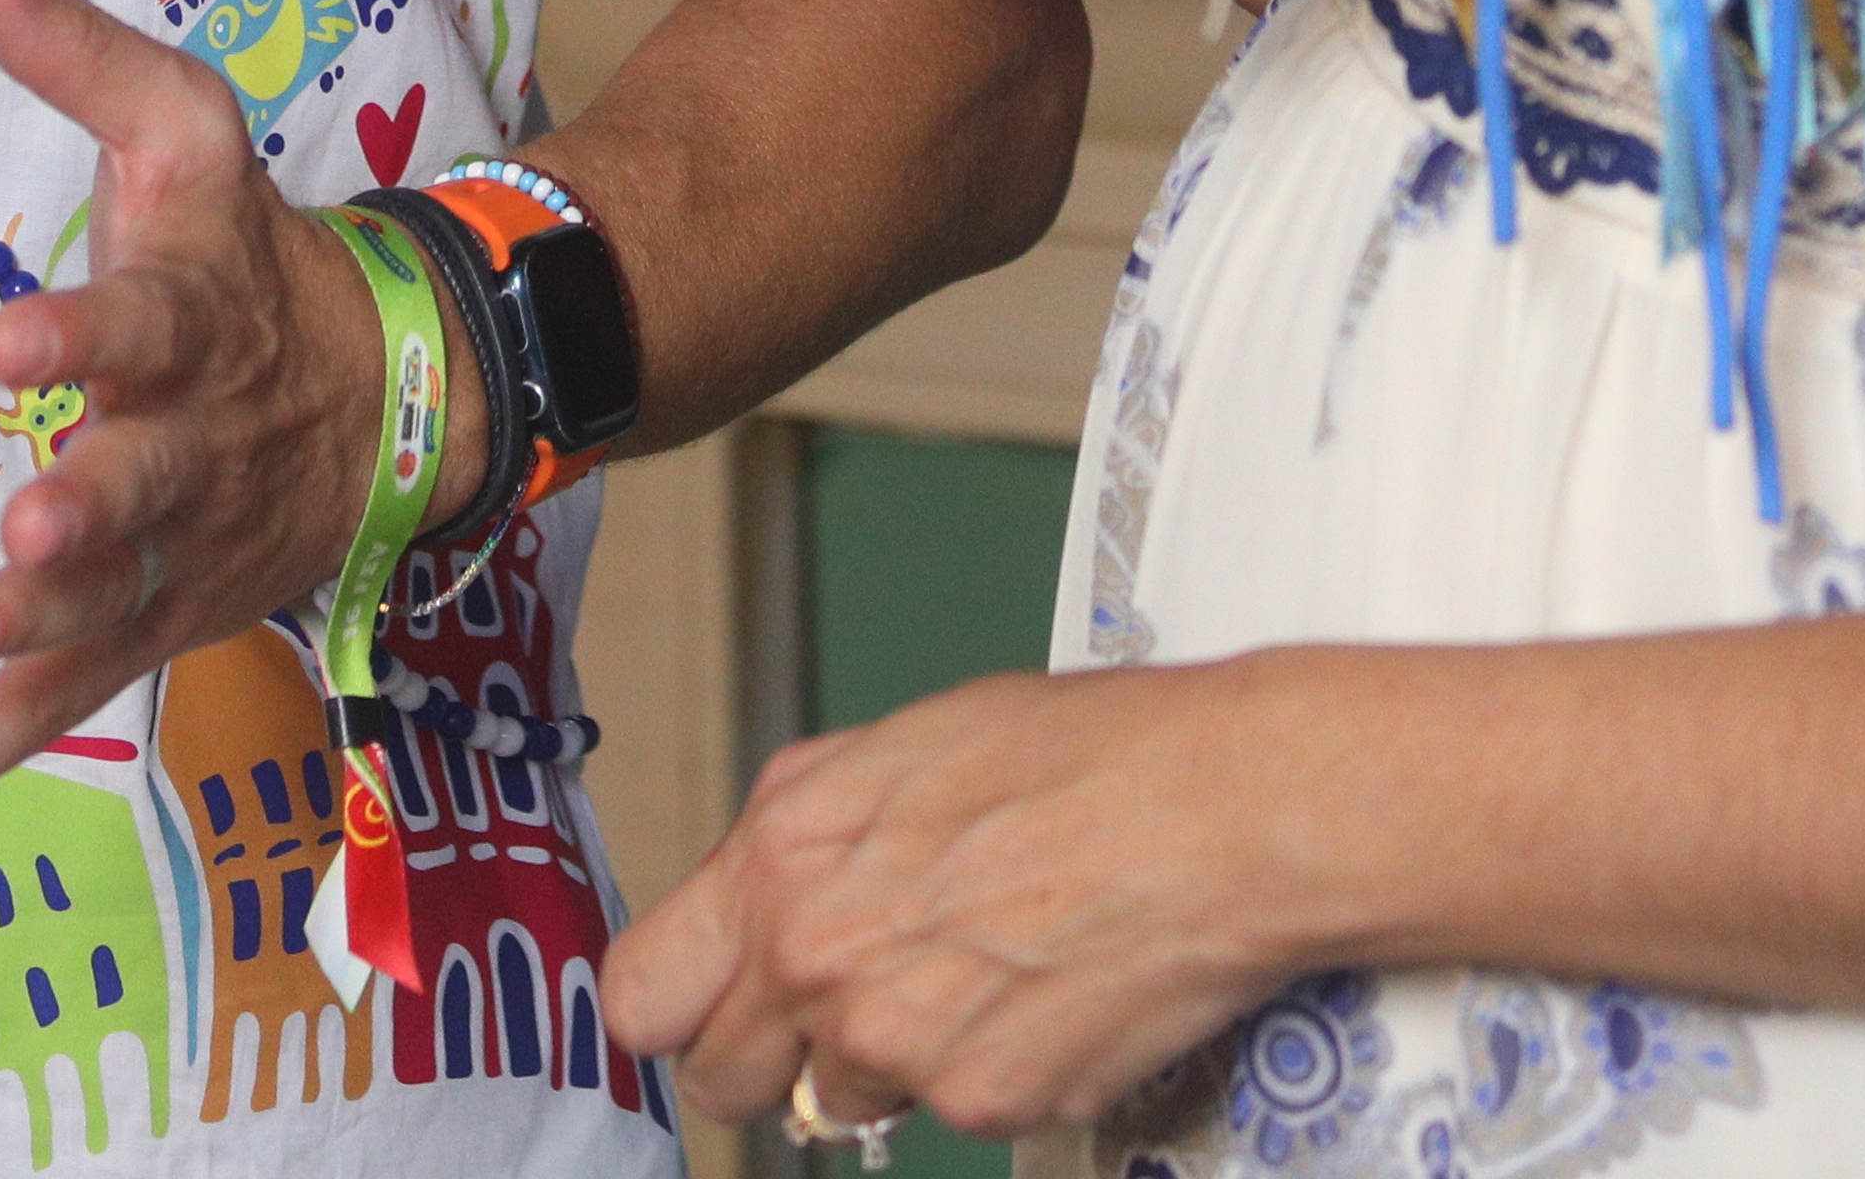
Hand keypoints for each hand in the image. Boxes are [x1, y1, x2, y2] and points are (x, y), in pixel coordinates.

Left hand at [0, 0, 462, 821]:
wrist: (394, 395)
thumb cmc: (254, 254)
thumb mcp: (186, 131)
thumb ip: (73, 55)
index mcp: (192, 321)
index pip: (144, 322)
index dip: (84, 333)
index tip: (16, 338)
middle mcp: (189, 447)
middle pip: (140, 488)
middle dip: (83, 516)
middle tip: (24, 531)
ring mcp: (177, 551)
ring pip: (105, 607)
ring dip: (25, 640)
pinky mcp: (153, 627)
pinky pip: (67, 698)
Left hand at [607, 661, 1312, 1140]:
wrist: (1218, 813)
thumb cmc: (1085, 757)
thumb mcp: (904, 748)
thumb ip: (809, 836)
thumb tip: (766, 896)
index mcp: (782, 855)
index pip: (646, 993)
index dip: (681, 1007)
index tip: (709, 1009)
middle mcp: (816, 958)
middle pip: (726, 1079)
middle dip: (776, 1055)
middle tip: (853, 1006)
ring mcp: (896, 1042)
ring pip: (844, 1101)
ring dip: (897, 1060)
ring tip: (987, 971)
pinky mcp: (980, 1104)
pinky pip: (953, 1115)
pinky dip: (992, 1073)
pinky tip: (1046, 997)